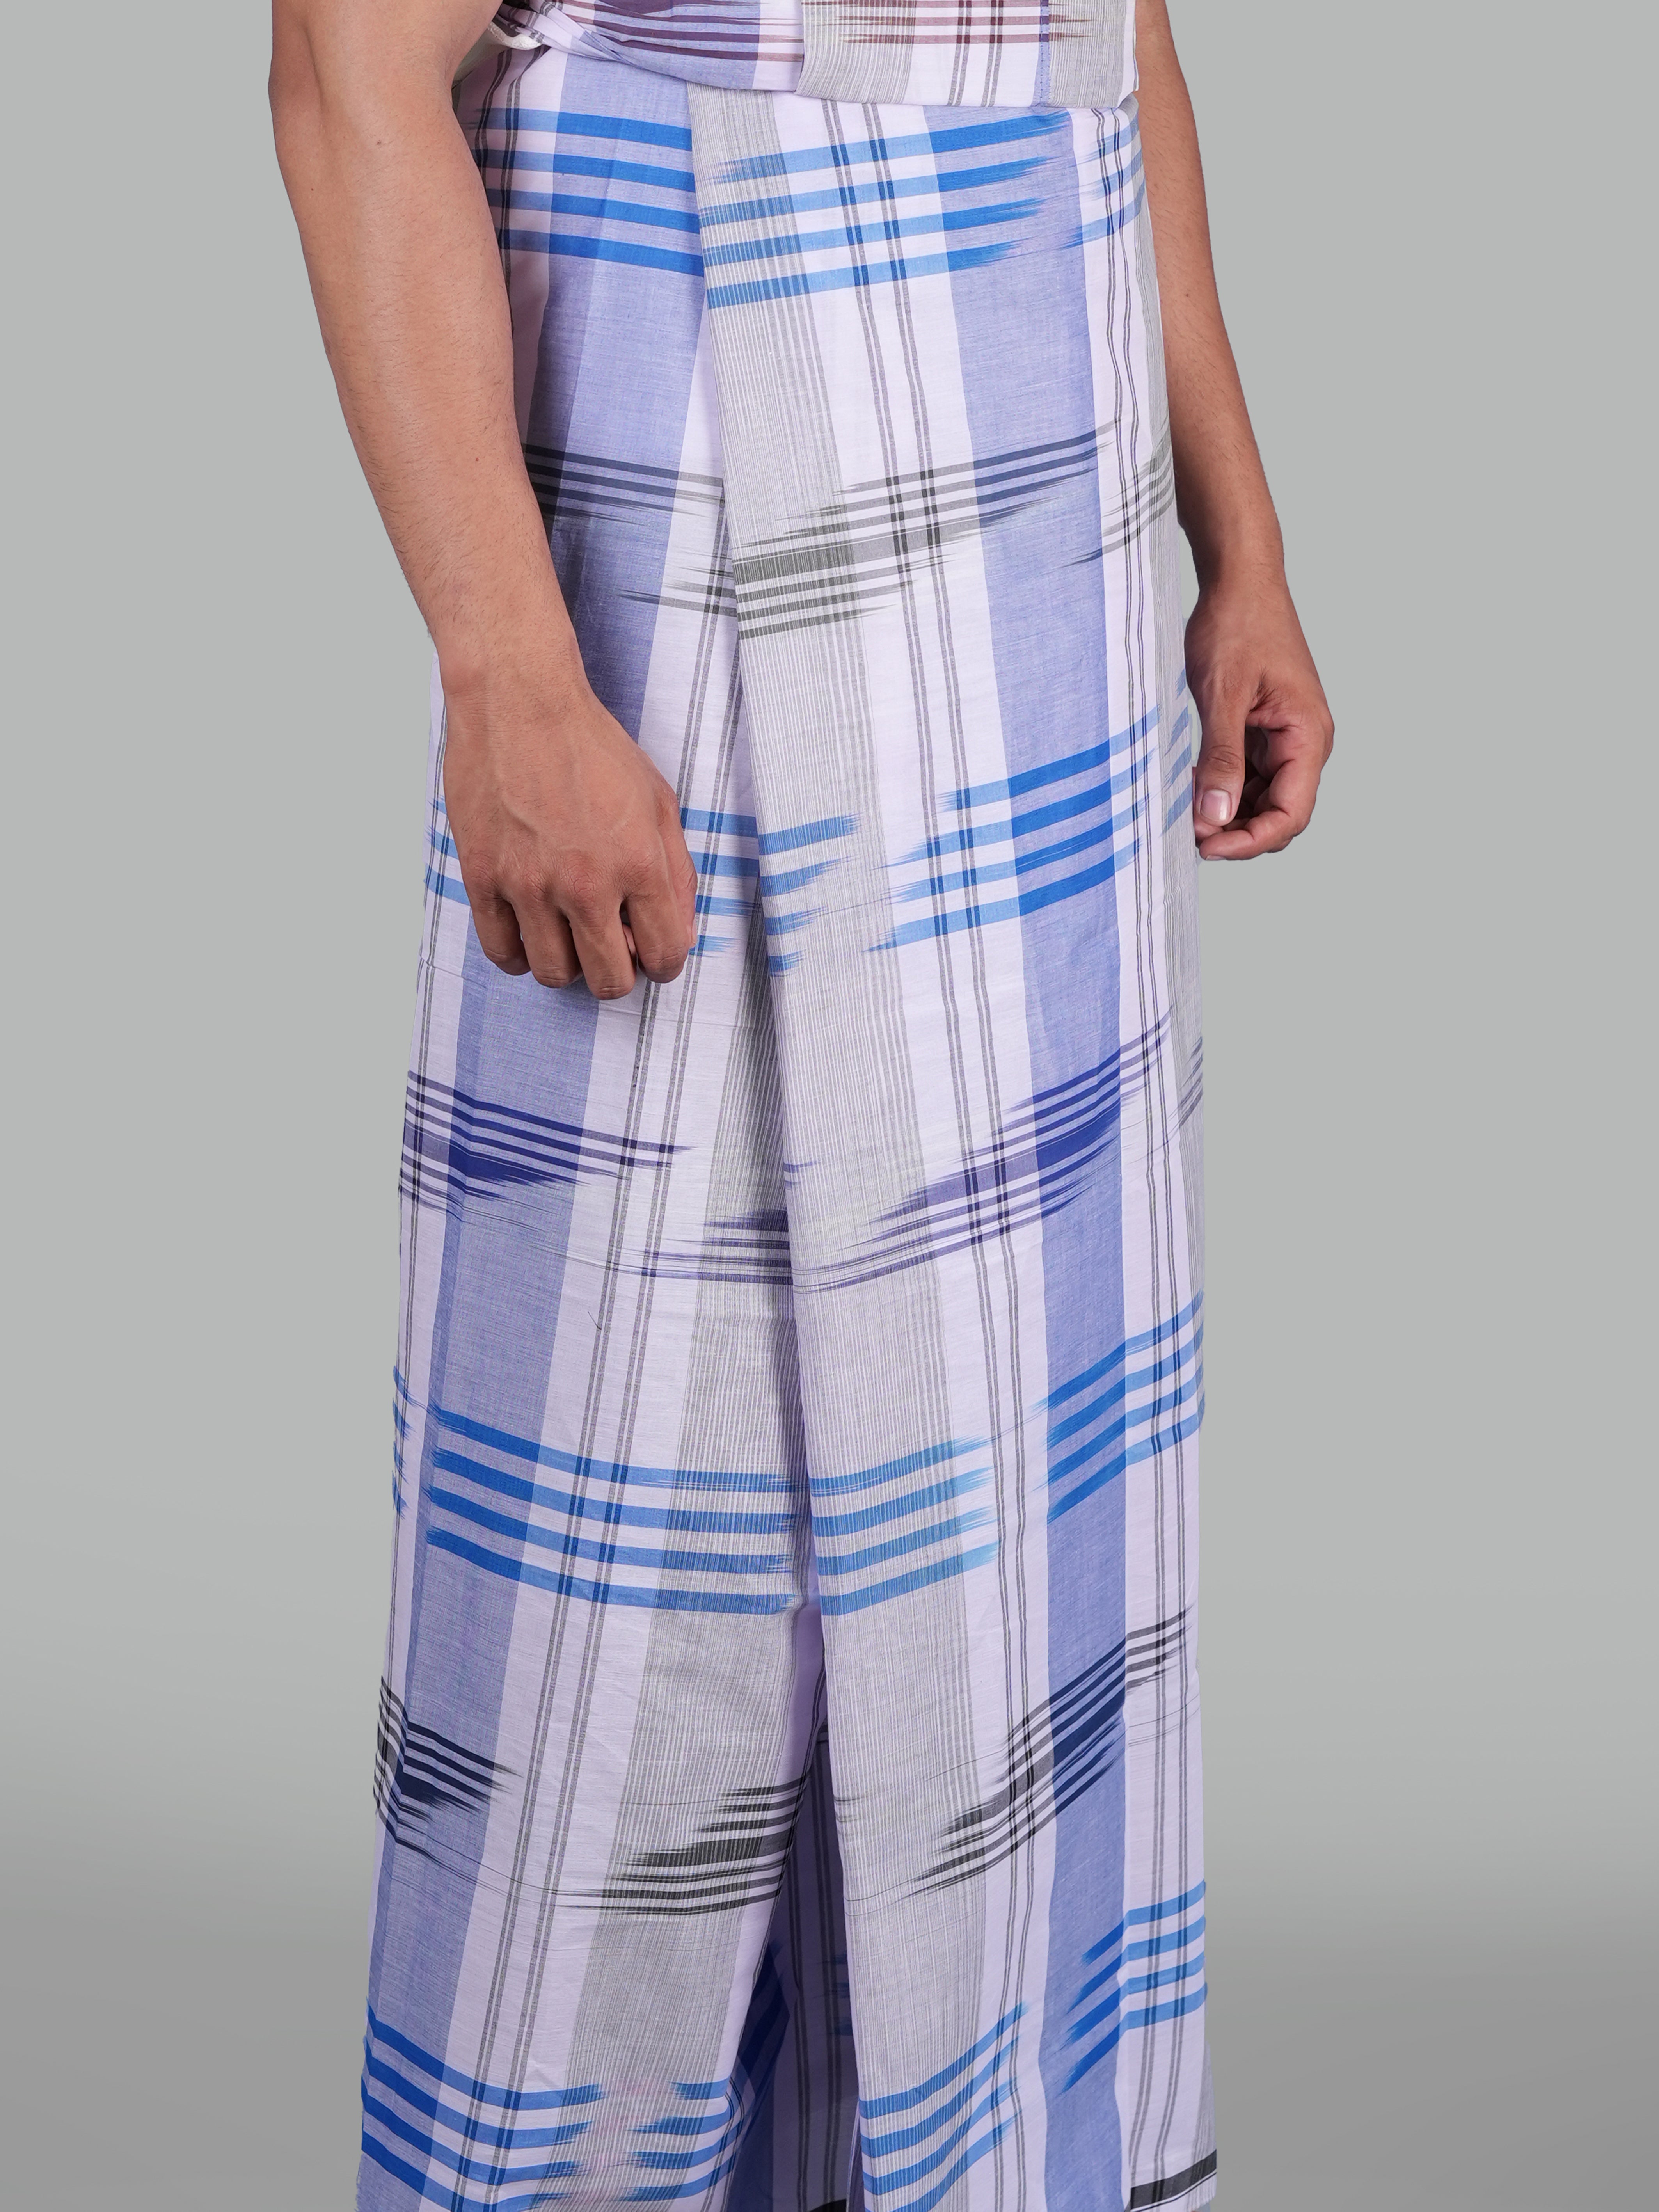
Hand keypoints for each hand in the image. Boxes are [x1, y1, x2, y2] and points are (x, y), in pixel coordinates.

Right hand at [441, 667, 697, 997]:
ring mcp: (529, 885)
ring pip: (554, 974)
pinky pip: (502, 952)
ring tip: (568, 933)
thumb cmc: (590, 747)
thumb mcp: (658, 801)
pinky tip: (531, 931)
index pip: (664, 956)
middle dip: (618, 972)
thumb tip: (675, 933)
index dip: (663, 962)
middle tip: (611, 945)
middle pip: (609, 981)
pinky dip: (520, 954)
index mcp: (638, 863)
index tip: (651, 950)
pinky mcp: (482, 879)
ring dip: (568, 964)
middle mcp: (584, 882)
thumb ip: (675, 873)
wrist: (517, 702)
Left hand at [1184, 567, 1333, 858]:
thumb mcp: (1223, 694)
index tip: (1206, 846)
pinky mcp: (1263, 732)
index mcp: (1308, 736)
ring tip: (1183, 809)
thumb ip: (1222, 758)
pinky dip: (1222, 789)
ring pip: (1261, 801)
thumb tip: (1215, 818)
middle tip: (1185, 831)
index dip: (1250, 841)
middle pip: (1278, 815)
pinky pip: (1248, 777)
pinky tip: (1191, 785)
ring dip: (1226, 813)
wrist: (1238, 580)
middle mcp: (1304, 743)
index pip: (1292, 815)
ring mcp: (1284, 739)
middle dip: (1236, 832)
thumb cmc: (1236, 625)